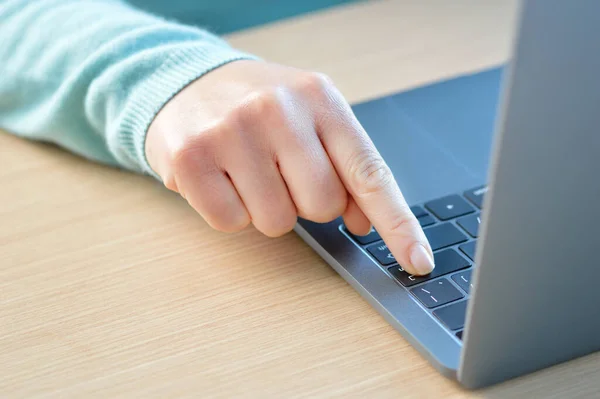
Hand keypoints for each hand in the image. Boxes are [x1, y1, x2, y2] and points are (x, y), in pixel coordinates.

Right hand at [145, 60, 433, 274]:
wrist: (187, 83)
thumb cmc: (258, 108)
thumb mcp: (310, 120)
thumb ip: (344, 166)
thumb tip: (362, 222)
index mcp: (320, 98)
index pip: (369, 172)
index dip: (397, 223)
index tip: (417, 261)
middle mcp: (278, 108)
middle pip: (323, 206)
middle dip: (307, 204)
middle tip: (283, 174)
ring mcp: (232, 130)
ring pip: (277, 222)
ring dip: (266, 209)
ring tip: (249, 172)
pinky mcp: (192, 157)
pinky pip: (232, 223)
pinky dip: (230, 212)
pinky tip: (221, 178)